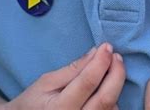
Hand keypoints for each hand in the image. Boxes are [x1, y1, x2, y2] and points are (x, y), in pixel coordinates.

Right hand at [5, 42, 124, 109]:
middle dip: (116, 75)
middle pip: (106, 100)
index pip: (87, 83)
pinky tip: (106, 89)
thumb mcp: (46, 82)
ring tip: (110, 71)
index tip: (107, 46)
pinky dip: (112, 102)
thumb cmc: (33, 103)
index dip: (100, 62)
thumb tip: (95, 52)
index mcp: (59, 109)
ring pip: (111, 109)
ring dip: (114, 88)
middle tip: (117, 56)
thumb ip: (72, 69)